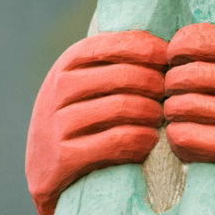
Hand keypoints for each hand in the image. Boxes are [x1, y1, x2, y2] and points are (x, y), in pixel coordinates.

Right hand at [26, 31, 166, 214]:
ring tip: (161, 118)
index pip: (113, 44)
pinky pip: (117, 140)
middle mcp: (58, 89)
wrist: (43, 172)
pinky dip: (142, 139)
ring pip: (122, 107)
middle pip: (124, 76)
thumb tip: (170, 42)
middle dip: (156, 84)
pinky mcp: (64, 156)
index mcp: (66, 64)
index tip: (170, 60)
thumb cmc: (80, 119)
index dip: (148, 49)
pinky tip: (150, 140)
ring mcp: (57, 123)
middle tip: (171, 96)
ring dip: (152, 113)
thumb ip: (116, 62)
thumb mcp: (87, 83)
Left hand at [164, 25, 214, 183]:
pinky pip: (191, 138)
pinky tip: (182, 135)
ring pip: (184, 107)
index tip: (174, 57)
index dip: (176, 48)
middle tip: (173, 89)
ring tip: (176, 112)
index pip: (198, 39)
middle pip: (186, 74)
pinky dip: (178, 136)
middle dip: (171, 82)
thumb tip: (197, 39)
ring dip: (173, 110)